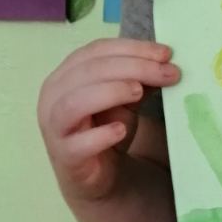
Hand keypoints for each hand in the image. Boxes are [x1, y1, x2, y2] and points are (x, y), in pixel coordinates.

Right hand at [37, 38, 178, 202]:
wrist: (96, 172)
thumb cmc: (106, 126)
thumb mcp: (126, 98)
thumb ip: (140, 79)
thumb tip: (166, 63)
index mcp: (69, 73)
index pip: (97, 50)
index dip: (132, 49)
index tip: (166, 54)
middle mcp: (55, 95)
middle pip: (90, 71)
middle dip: (133, 68)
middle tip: (167, 73)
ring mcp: (55, 125)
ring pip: (75, 102)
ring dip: (111, 92)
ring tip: (139, 92)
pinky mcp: (65, 155)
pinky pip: (78, 143)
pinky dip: (101, 135)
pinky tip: (121, 130)